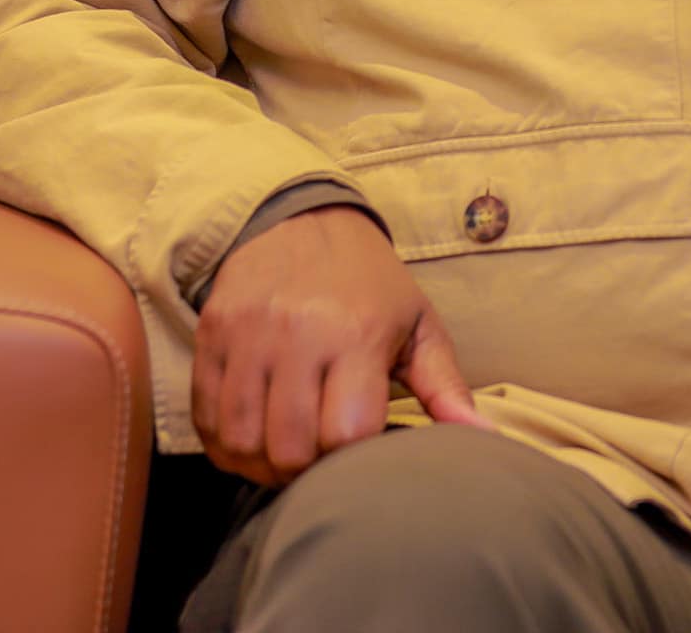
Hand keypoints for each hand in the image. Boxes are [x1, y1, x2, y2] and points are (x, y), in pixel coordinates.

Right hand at [191, 205, 492, 485]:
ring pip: (242, 440)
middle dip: (305, 470)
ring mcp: (249, 334)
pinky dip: (226, 444)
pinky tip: (253, 435)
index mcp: (357, 332)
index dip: (351, 460)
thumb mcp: (417, 324)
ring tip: (285, 451)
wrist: (304, 220)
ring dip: (261, 463)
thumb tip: (483, 439)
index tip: (359, 449)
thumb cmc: (369, 284)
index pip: (346, 435)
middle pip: (289, 447)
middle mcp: (298, 332)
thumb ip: (446, 387)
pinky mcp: (213, 335)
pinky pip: (206, 419)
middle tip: (319, 459)